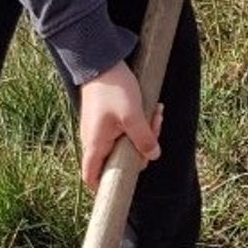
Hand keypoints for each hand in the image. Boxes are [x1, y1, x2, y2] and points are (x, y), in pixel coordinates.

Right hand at [77, 62, 160, 190]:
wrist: (101, 60)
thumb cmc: (113, 89)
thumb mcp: (133, 116)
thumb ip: (144, 139)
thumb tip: (153, 156)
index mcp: (95, 145)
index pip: (91, 177)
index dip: (103, 186)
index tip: (124, 182)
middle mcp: (94, 140)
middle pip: (117, 160)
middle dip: (141, 149)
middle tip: (154, 129)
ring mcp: (100, 129)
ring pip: (125, 142)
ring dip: (145, 133)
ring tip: (156, 115)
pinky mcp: (106, 118)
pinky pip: (125, 129)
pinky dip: (139, 123)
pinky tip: (151, 110)